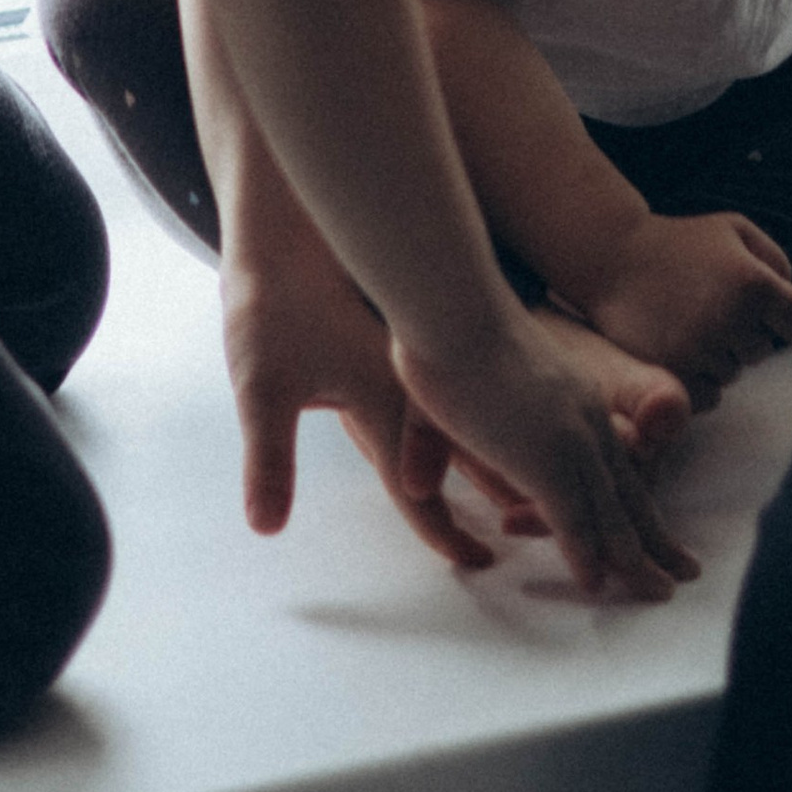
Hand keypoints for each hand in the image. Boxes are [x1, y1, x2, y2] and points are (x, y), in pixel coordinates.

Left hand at [221, 243, 498, 571]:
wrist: (278, 229)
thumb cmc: (267, 306)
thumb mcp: (260, 388)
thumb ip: (269, 460)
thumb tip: (265, 525)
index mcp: (376, 399)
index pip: (415, 487)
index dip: (438, 528)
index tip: (472, 561)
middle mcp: (405, 378)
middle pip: (467, 449)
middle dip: (498, 493)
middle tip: (530, 529)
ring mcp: (409, 350)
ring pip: (471, 416)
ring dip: (497, 454)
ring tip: (530, 486)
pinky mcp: (402, 331)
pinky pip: (455, 387)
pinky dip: (477, 417)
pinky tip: (494, 420)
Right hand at [394, 307, 702, 602]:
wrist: (453, 307)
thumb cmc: (447, 336)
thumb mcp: (467, 395)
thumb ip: (451, 442)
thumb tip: (417, 486)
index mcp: (574, 401)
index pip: (614, 465)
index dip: (634, 504)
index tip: (654, 532)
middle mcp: (584, 424)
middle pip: (630, 495)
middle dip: (656, 539)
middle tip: (683, 573)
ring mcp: (569, 444)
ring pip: (612, 518)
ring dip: (636, 563)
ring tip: (661, 594)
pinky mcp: (545, 462)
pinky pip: (574, 524)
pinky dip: (586, 559)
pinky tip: (595, 586)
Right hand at [574, 208, 791, 401]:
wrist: (611, 256)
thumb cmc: (679, 242)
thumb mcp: (734, 229)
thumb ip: (775, 259)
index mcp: (754, 283)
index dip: (784, 317)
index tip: (761, 307)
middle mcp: (731, 319)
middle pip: (764, 351)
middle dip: (746, 333)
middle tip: (710, 305)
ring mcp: (700, 348)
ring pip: (734, 373)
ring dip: (719, 355)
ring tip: (689, 321)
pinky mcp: (672, 370)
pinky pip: (709, 395)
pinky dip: (700, 379)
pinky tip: (680, 347)